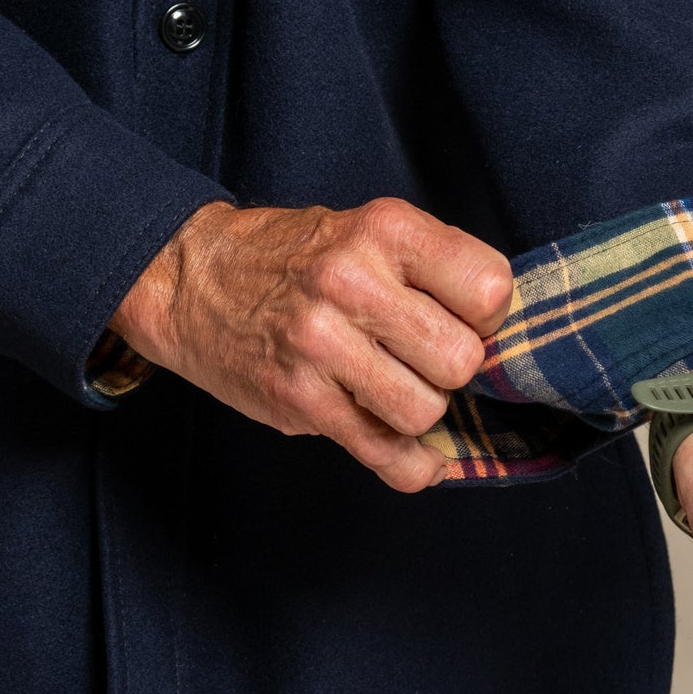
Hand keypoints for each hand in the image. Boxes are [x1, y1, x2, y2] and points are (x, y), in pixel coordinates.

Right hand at [113, 199, 512, 493]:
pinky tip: (407, 452)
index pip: (489, 288)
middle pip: (461, 360)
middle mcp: (351, 281)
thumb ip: (429, 271)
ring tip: (391, 386)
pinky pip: (385, 454)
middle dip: (451, 369)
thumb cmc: (294, 257)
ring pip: (426, 412)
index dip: (486, 315)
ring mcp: (321, 344)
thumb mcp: (363, 230)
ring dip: (420, 411)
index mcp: (383, 228)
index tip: (462, 319)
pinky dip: (409, 464)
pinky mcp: (299, 399)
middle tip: (422, 358)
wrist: (190, 278)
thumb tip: (502, 340)